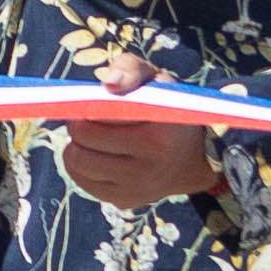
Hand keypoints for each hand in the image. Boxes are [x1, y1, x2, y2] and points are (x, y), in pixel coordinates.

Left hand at [46, 53, 214, 211]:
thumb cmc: (166, 109)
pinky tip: (95, 155)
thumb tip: (108, 85)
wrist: (195, 157)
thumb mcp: (156, 80)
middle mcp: (150, 166)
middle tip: (86, 118)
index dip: (90, 104)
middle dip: (78, 123)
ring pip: (76, 162)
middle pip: (83, 139)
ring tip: (90, 136)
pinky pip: (81, 181)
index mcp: (159, 132)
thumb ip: (131, 70)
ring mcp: (137, 187)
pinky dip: (80, 165)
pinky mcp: (125, 201)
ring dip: (75, 145)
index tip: (94, 102)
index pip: (100, 114)